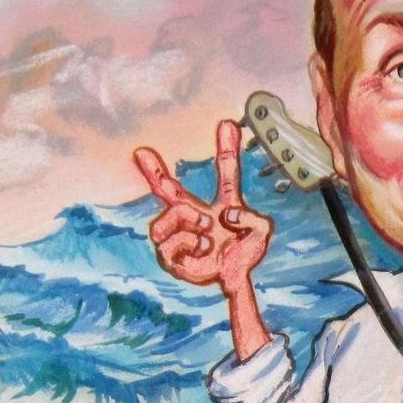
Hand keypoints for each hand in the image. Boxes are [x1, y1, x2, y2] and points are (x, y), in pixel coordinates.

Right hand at [133, 120, 272, 292]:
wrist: (234, 278)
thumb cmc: (245, 253)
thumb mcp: (261, 233)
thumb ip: (252, 219)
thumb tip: (224, 215)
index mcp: (223, 204)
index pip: (226, 173)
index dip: (228, 149)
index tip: (227, 123)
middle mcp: (197, 214)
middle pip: (169, 190)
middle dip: (153, 170)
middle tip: (141, 152)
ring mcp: (181, 232)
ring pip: (171, 213)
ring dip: (189, 220)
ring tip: (206, 233)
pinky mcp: (169, 253)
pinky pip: (169, 241)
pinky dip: (187, 244)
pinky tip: (199, 249)